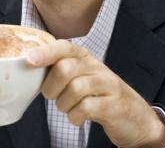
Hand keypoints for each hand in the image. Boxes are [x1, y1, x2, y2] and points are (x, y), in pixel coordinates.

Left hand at [27, 40, 164, 147]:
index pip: (65, 47)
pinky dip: (75, 116)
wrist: (136, 118)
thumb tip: (29, 68)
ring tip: (67, 109)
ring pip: (75, 89)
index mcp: (86, 58)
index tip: (28, 60)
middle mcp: (97, 68)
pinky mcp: (114, 105)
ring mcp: (108, 85)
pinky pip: (87, 108)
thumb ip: (61, 71)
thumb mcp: (82, 78)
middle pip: (65, 68)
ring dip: (63, 104)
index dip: (45, 52)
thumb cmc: (100, 97)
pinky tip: (77, 118)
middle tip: (52, 97)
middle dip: (51, 87)